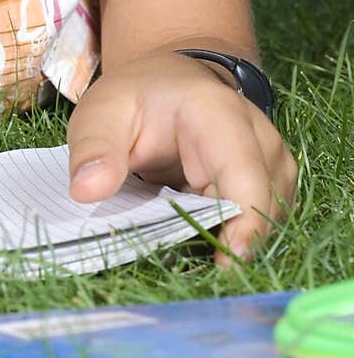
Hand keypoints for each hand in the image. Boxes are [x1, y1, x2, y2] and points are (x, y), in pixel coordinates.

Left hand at [66, 50, 297, 264]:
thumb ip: (95, 148)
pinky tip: (201, 240)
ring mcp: (270, 160)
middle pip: (263, 203)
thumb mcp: (102, 112)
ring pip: (268, 216)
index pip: (244, 173)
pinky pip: (261, 218)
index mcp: (219, 114)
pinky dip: (234, 235)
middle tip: (192, 273)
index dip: (244, 221)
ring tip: (190, 252)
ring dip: (233, 240)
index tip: (225, 265)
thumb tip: (86, 192)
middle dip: (232, 241)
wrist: (167, 84)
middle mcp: (259, 136)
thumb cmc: (136, 98)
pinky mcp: (269, 182)